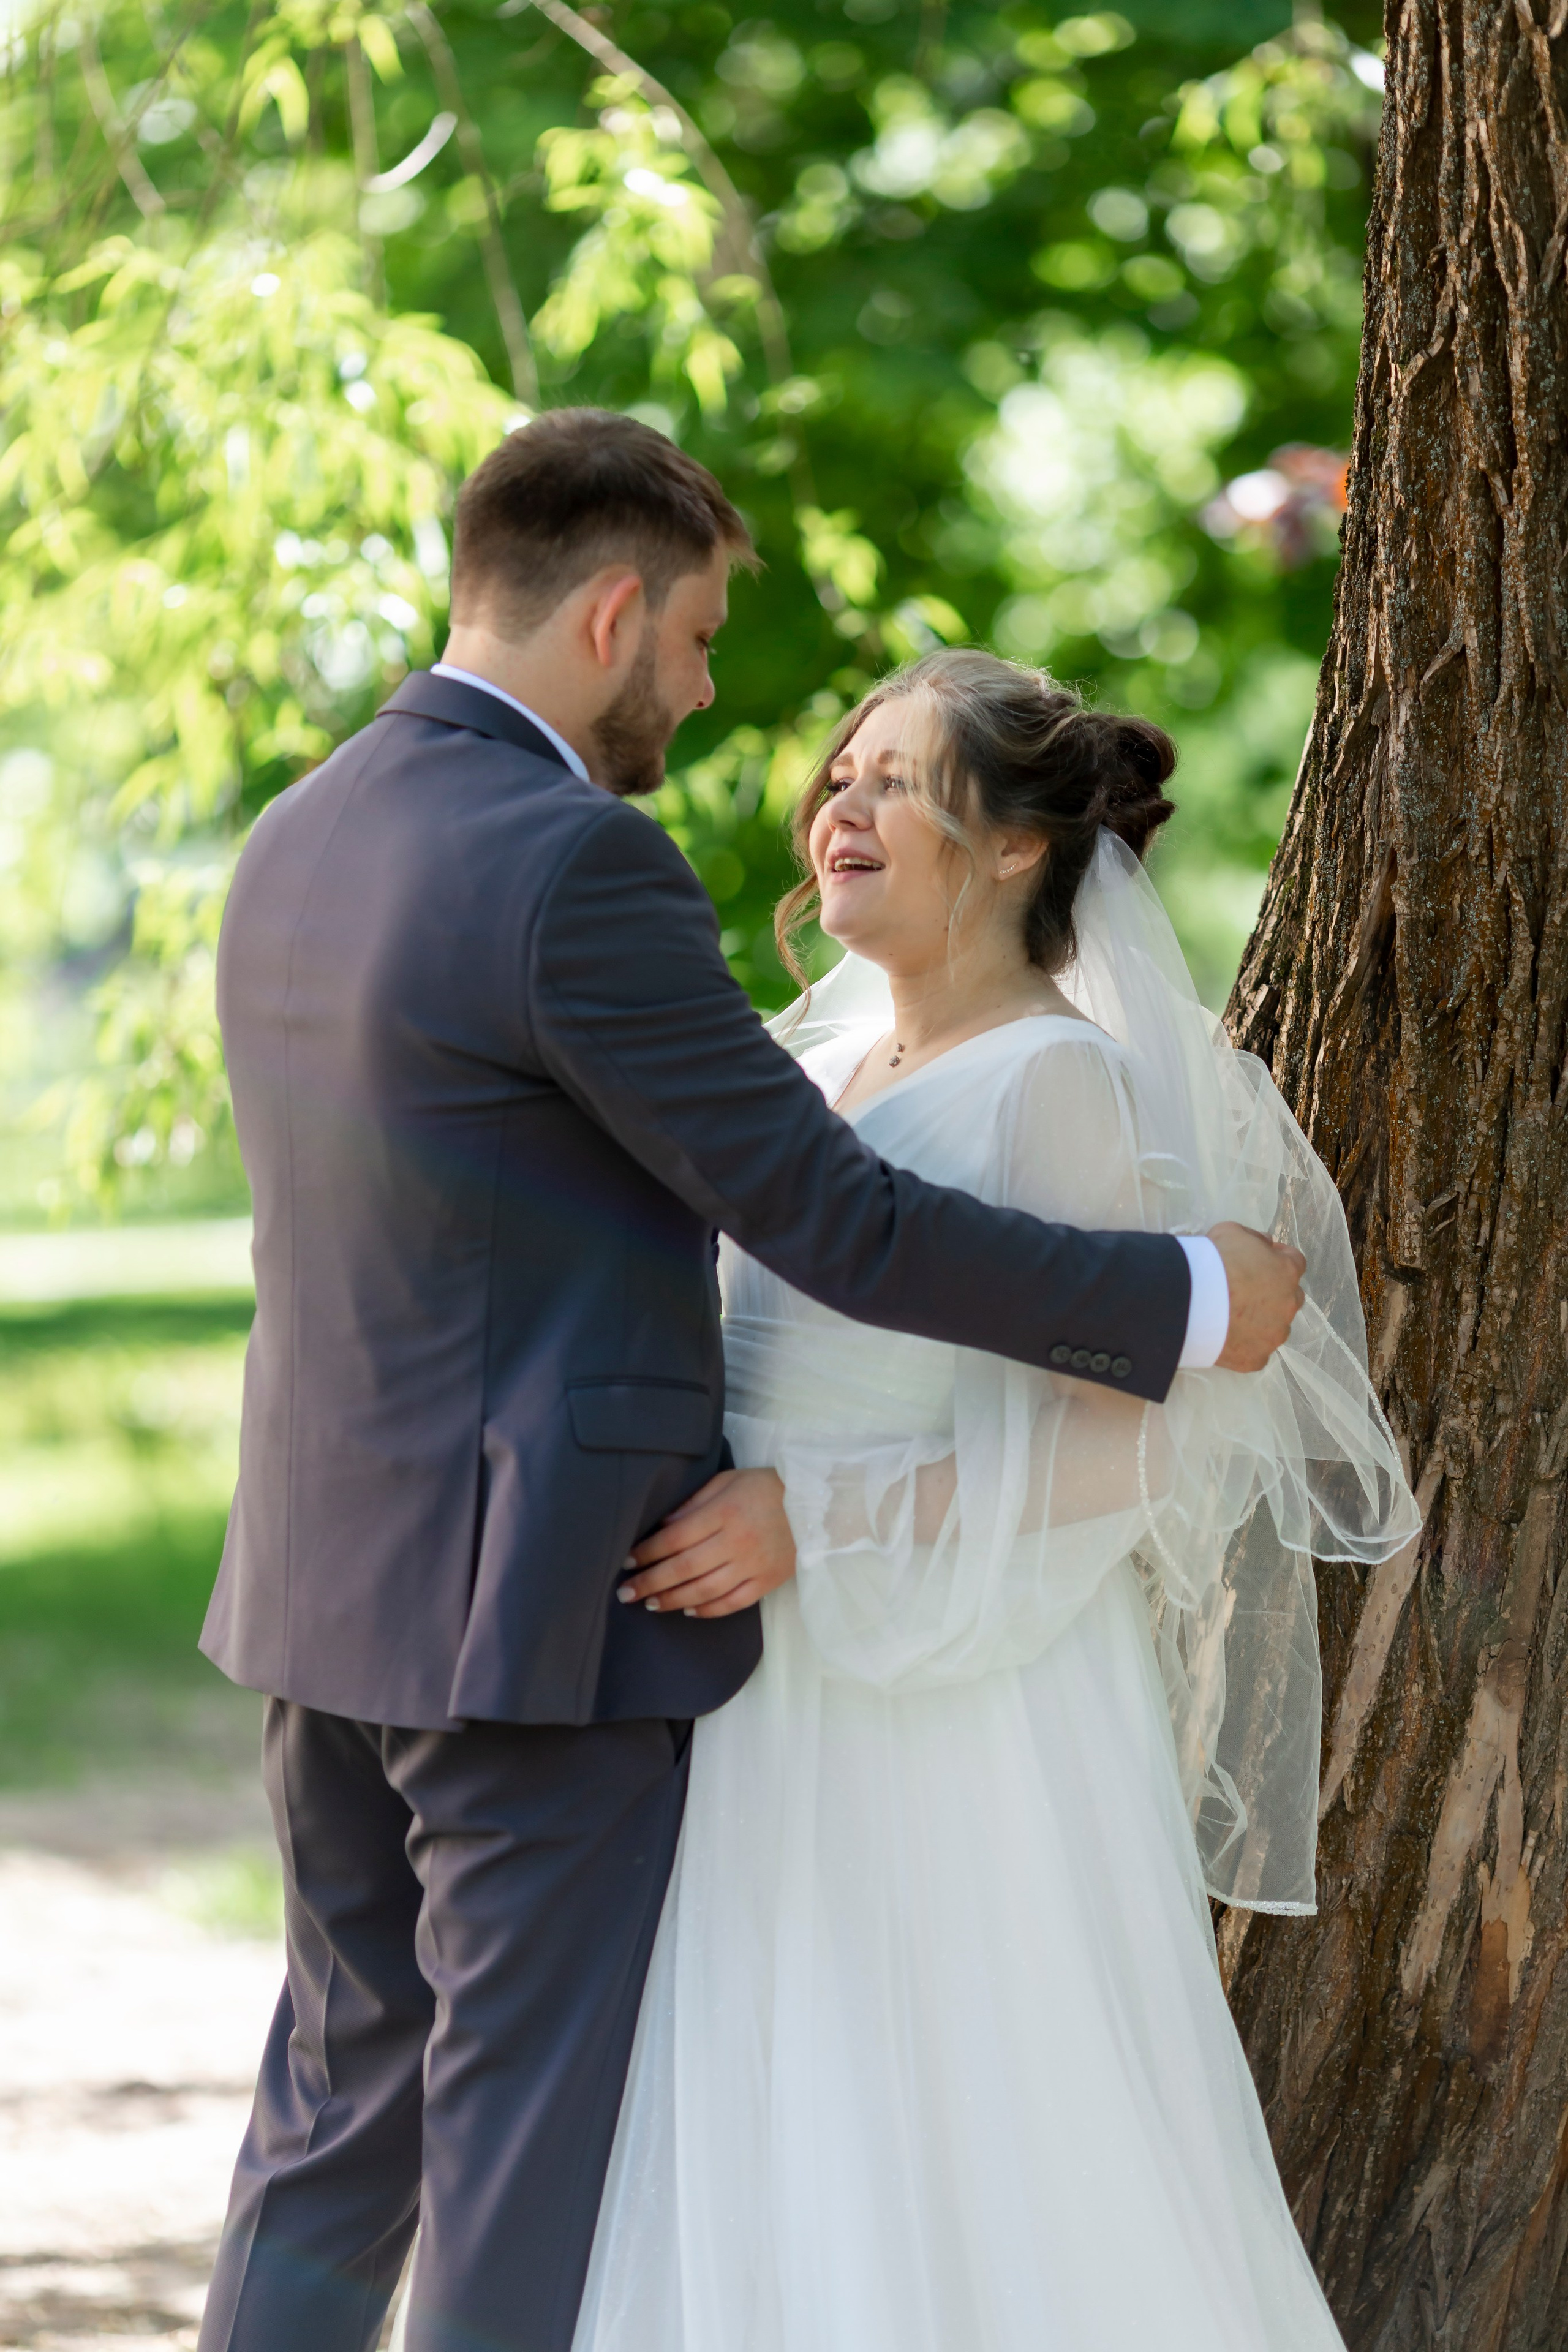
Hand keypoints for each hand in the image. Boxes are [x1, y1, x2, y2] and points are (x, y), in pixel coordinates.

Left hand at [617, 1467, 795, 1618]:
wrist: (817, 1504)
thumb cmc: (766, 1488)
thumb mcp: (727, 1481)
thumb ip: (694, 1503)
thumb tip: (663, 1525)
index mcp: (723, 1512)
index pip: (675, 1537)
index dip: (647, 1551)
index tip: (626, 1560)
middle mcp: (736, 1542)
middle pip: (684, 1568)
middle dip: (650, 1582)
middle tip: (625, 1592)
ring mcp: (752, 1565)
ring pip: (704, 1590)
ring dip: (672, 1599)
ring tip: (650, 1603)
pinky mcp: (767, 1581)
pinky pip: (732, 1603)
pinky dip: (708, 1610)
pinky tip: (688, 1610)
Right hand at [1206, 1221, 1306, 1371]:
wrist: (1189, 1302)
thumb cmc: (1213, 1261)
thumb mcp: (1232, 1232)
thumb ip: (1254, 1238)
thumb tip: (1265, 1244)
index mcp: (1287, 1272)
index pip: (1295, 1262)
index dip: (1280, 1259)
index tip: (1266, 1259)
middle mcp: (1288, 1305)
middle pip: (1290, 1297)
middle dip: (1274, 1292)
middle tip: (1247, 1290)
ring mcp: (1274, 1334)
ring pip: (1275, 1328)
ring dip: (1262, 1321)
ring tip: (1235, 1317)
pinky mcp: (1256, 1358)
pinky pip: (1257, 1352)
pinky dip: (1246, 1345)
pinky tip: (1228, 1338)